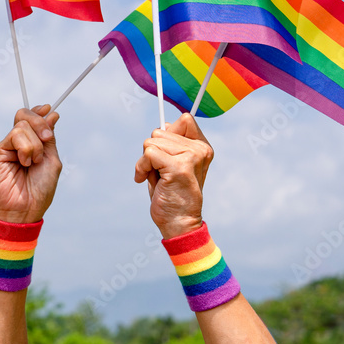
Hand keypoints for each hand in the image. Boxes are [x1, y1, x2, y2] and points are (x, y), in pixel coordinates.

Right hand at [0, 105, 61, 223]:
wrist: (27, 208)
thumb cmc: (40, 189)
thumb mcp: (52, 159)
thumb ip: (49, 137)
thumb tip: (51, 113)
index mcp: (34, 143)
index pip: (33, 118)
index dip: (39, 111)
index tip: (49, 109)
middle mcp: (20, 142)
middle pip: (25, 116)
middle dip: (39, 122)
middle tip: (47, 138)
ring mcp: (9, 146)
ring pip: (22, 126)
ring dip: (34, 144)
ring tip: (33, 162)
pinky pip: (14, 136)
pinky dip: (25, 148)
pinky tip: (25, 162)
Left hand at [134, 113, 213, 238]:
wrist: (179, 224)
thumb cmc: (171, 195)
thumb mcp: (173, 164)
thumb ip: (170, 144)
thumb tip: (163, 125)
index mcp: (202, 147)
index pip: (184, 120)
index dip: (167, 134)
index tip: (164, 154)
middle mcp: (200, 150)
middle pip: (160, 132)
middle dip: (152, 152)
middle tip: (159, 172)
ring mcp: (191, 157)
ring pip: (152, 142)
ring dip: (146, 162)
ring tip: (156, 178)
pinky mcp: (179, 167)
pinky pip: (149, 153)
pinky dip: (141, 167)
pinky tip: (145, 180)